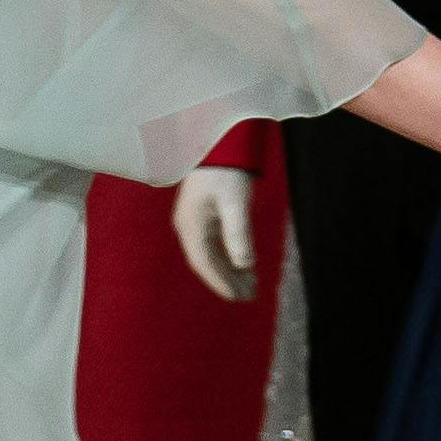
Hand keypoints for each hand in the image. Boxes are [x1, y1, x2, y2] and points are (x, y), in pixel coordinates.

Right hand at [173, 166, 258, 302]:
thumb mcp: (235, 201)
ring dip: (231, 271)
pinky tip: (246, 266)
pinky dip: (230, 257)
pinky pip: (216, 245)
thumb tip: (245, 264)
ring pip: (212, 255)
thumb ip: (239, 232)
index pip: (204, 263)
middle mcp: (189, 227)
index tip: (238, 297)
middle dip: (228, 281)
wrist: (219, 142)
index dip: (221, 282)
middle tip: (250, 297)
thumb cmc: (227, 170)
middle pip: (208, 262)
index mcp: (191, 226)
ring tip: (252, 286)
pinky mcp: (204, 217)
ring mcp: (195, 222)